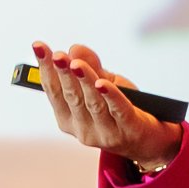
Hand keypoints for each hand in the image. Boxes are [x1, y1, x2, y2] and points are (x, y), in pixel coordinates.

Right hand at [30, 39, 181, 169]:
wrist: (149, 140)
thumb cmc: (121, 109)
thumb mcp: (104, 83)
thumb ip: (91, 66)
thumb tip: (74, 48)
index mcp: (68, 119)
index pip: (53, 91)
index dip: (45, 68)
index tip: (38, 47)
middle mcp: (82, 130)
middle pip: (71, 97)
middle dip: (63, 74)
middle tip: (58, 56)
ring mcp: (105, 134)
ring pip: (92, 103)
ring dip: (84, 81)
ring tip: (76, 63)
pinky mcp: (127, 131)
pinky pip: (117, 110)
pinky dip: (109, 96)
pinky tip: (102, 83)